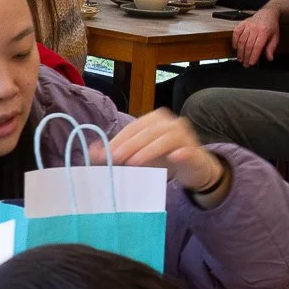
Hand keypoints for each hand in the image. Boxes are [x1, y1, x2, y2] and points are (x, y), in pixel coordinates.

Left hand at [108, 108, 224, 193]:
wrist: (193, 168)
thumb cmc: (163, 158)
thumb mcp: (138, 154)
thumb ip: (118, 151)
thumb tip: (92, 152)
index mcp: (155, 119)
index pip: (134, 127)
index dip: (119, 140)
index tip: (106, 154)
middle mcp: (171, 123)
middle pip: (148, 132)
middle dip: (130, 145)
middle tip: (116, 158)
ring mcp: (185, 135)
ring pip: (166, 139)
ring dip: (149, 150)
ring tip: (134, 162)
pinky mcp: (195, 151)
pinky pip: (187, 150)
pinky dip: (181, 153)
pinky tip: (174, 157)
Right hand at [234, 8, 280, 65]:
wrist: (267, 14)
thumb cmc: (271, 26)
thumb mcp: (275, 37)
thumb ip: (271, 48)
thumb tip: (269, 58)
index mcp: (265, 32)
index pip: (257, 46)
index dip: (253, 56)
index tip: (251, 63)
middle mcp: (255, 28)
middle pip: (248, 45)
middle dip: (246, 56)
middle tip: (245, 64)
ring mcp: (247, 25)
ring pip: (241, 40)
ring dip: (240, 51)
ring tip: (240, 59)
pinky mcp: (242, 23)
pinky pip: (236, 33)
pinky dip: (234, 41)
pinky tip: (236, 47)